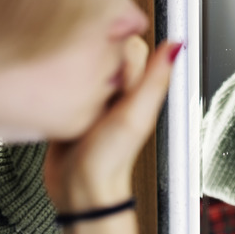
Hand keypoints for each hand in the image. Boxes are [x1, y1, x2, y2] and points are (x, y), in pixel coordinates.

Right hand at [43, 0, 175, 233]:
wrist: (79, 187)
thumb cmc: (110, 155)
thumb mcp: (135, 114)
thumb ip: (153, 79)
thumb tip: (175, 41)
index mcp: (127, 58)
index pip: (124, 5)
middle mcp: (105, 56)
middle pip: (101, 0)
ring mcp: (79, 64)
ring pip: (77, 17)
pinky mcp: (58, 75)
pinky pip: (59, 39)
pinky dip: (56, 16)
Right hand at [43, 38, 179, 210]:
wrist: (79, 190)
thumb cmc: (111, 159)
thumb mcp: (135, 115)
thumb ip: (155, 80)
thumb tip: (177, 46)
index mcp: (139, 85)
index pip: (131, 43)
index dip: (118, 46)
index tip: (109, 66)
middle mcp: (117, 86)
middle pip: (103, 47)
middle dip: (91, 57)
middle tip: (90, 85)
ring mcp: (92, 93)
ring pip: (81, 59)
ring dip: (72, 68)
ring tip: (73, 92)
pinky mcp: (70, 102)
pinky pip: (62, 77)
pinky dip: (57, 80)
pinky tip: (57, 94)